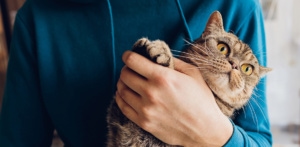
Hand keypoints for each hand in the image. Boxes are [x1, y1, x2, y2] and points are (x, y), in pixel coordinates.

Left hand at [116, 51, 232, 145]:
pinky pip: (123, 107)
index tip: (128, 55)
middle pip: (125, 74)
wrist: (206, 130)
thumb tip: (157, 55)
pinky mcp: (143, 122)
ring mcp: (145, 109)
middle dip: (126, 68)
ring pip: (121, 90)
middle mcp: (151, 93)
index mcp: (163, 78)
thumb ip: (173, 61)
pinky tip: (127, 94)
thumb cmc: (201, 100)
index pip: (132, 61)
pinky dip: (121, 98)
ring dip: (123, 83)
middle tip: (132, 69)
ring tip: (129, 82)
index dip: (128, 55)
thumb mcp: (192, 73)